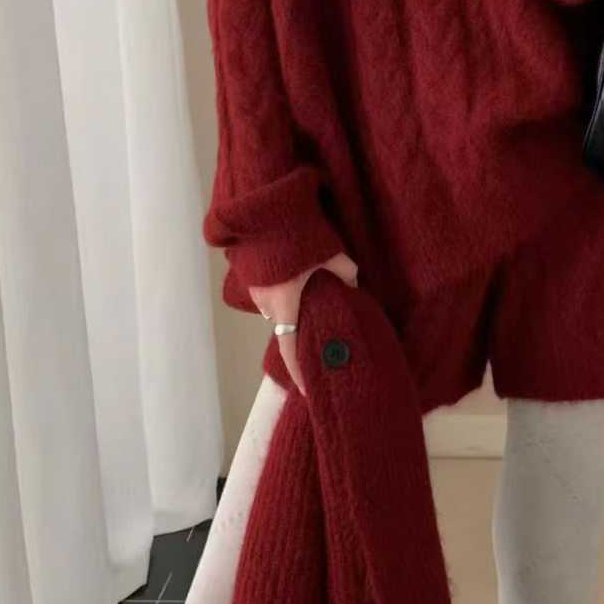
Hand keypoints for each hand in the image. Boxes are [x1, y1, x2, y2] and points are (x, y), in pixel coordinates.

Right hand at [249, 250, 358, 397]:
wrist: (267, 212)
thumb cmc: (299, 238)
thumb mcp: (331, 255)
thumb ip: (346, 273)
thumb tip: (353, 284)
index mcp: (285, 304)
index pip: (289, 349)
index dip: (298, 373)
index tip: (306, 391)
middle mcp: (266, 303)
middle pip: (284, 326)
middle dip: (299, 331)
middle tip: (317, 332)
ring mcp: (255, 290)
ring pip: (276, 307)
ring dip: (290, 306)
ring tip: (307, 298)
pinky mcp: (250, 276)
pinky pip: (268, 292)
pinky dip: (281, 291)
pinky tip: (292, 278)